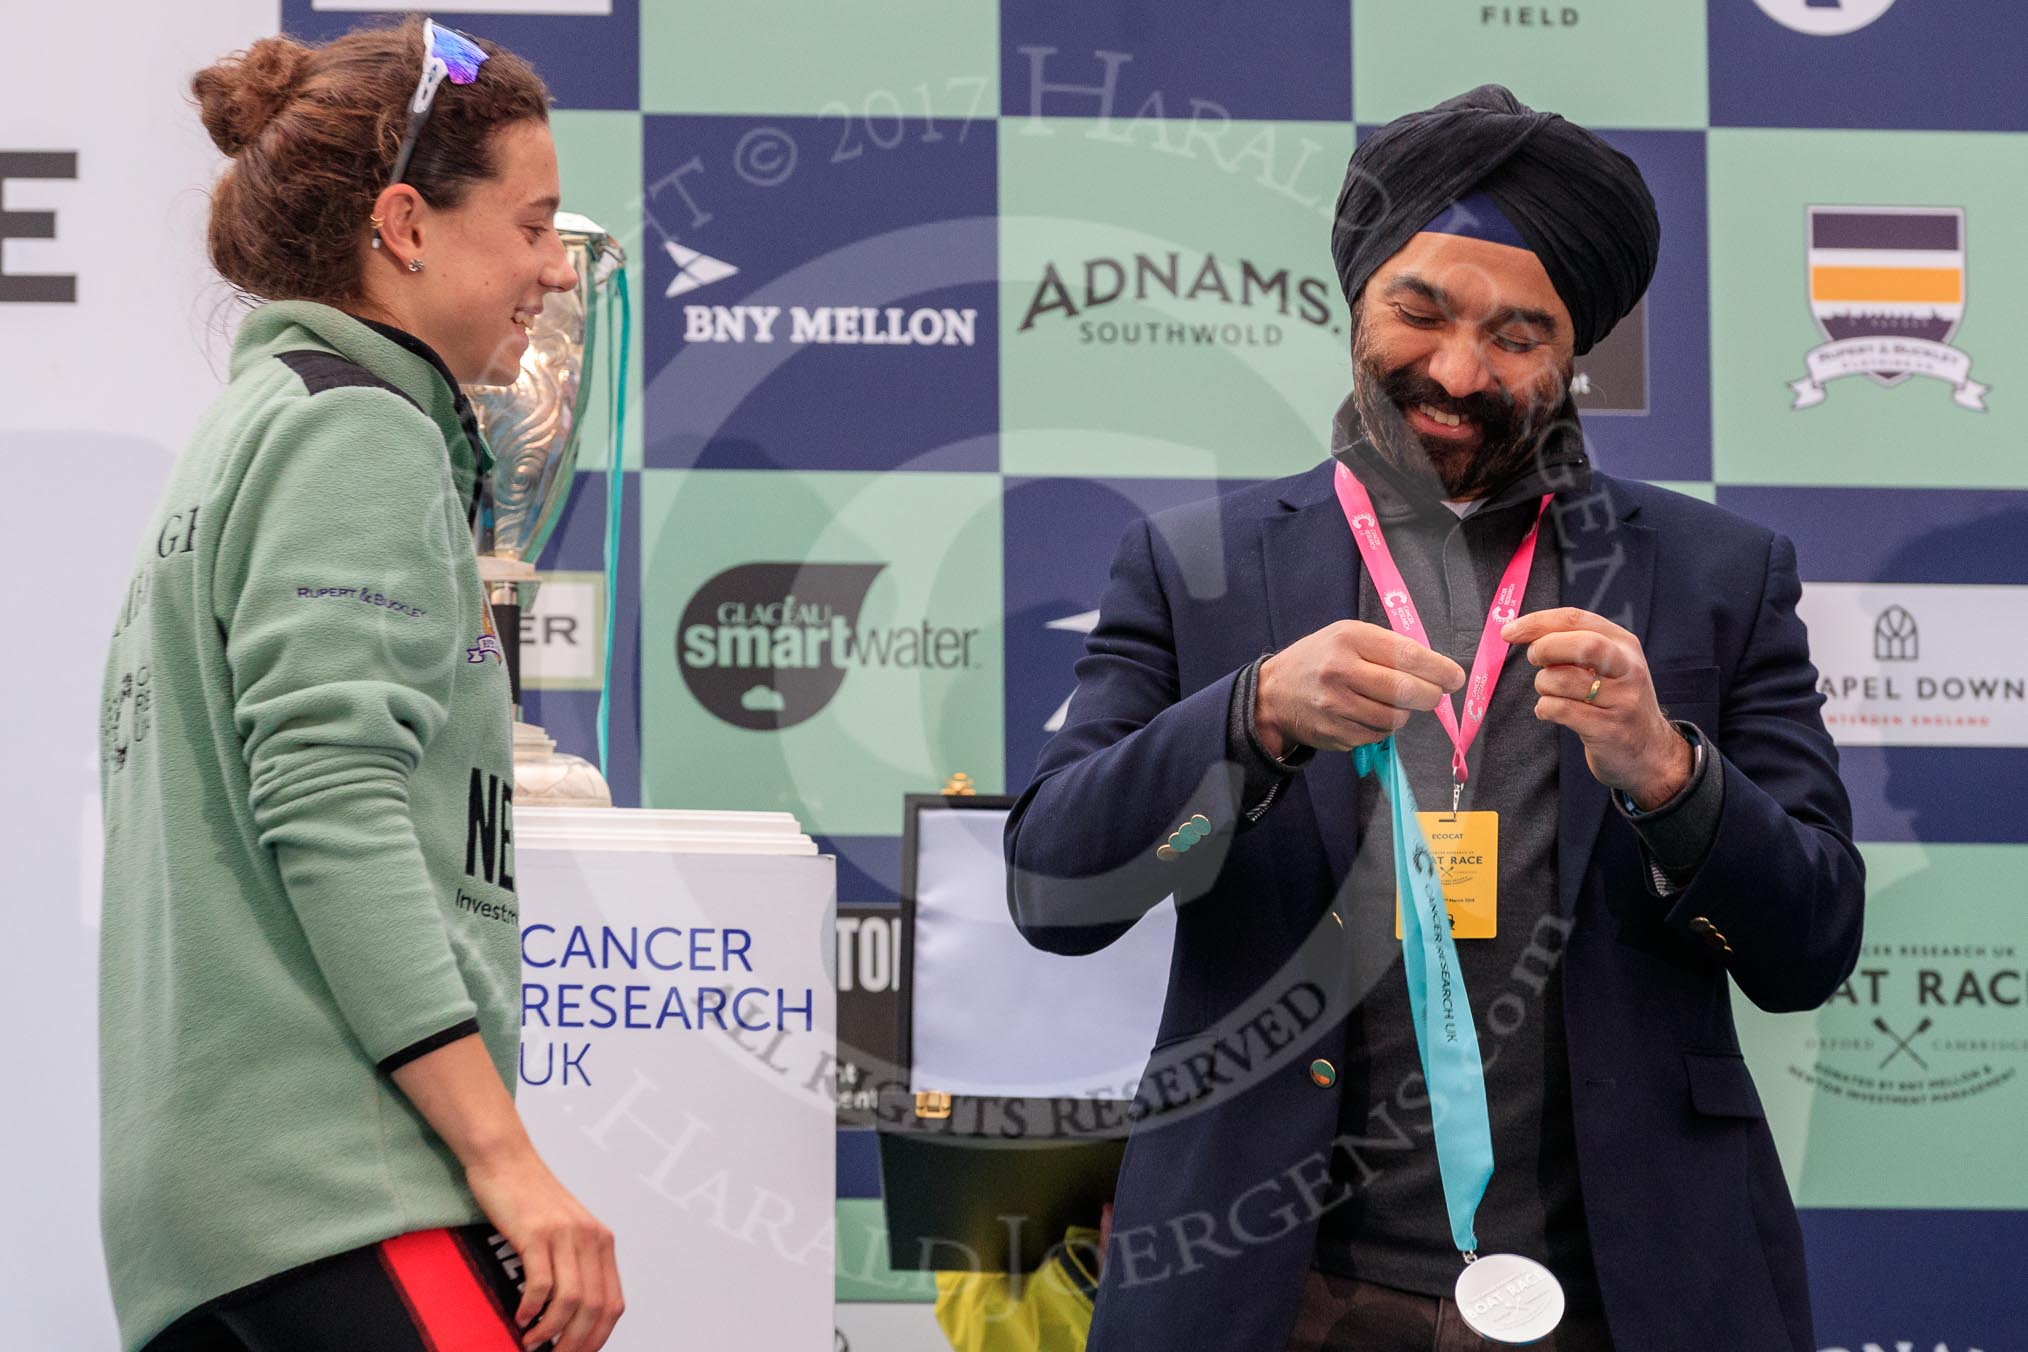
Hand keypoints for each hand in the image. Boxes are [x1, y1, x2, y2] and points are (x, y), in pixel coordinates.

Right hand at [465, 1146, 624, 1351]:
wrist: (506, 1160)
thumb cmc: (530, 1198)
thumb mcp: (566, 1230)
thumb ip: (575, 1264)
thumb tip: (572, 1314)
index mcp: (601, 1241)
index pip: (613, 1303)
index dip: (598, 1337)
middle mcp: (590, 1238)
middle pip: (595, 1308)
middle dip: (575, 1343)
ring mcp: (564, 1234)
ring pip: (570, 1301)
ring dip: (550, 1331)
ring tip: (532, 1343)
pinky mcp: (535, 1233)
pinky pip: (540, 1284)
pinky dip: (531, 1309)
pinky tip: (521, 1316)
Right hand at [1256, 620, 1465, 754]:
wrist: (1272, 693)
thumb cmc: (1319, 659)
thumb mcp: (1347, 637)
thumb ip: (1387, 648)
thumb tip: (1436, 670)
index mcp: (1348, 639)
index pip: (1406, 655)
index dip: (1438, 669)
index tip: (1455, 678)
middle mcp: (1340, 671)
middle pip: (1405, 690)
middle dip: (1430, 696)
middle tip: (1435, 696)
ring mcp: (1336, 706)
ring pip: (1394, 718)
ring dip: (1403, 713)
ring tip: (1392, 702)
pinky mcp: (1335, 733)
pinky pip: (1377, 735)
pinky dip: (1382, 727)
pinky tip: (1369, 714)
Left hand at [1500, 607, 1691, 808]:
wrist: (1651, 754)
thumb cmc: (1616, 703)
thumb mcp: (1608, 666)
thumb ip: (1575, 647)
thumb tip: (1524, 633)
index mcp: (1623, 644)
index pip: (1576, 619)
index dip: (1537, 622)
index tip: (1508, 631)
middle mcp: (1627, 668)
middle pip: (1581, 644)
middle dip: (1545, 649)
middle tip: (1535, 660)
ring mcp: (1622, 699)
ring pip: (1564, 680)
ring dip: (1543, 685)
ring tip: (1550, 693)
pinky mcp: (1609, 729)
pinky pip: (1561, 710)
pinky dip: (1545, 708)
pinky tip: (1550, 712)